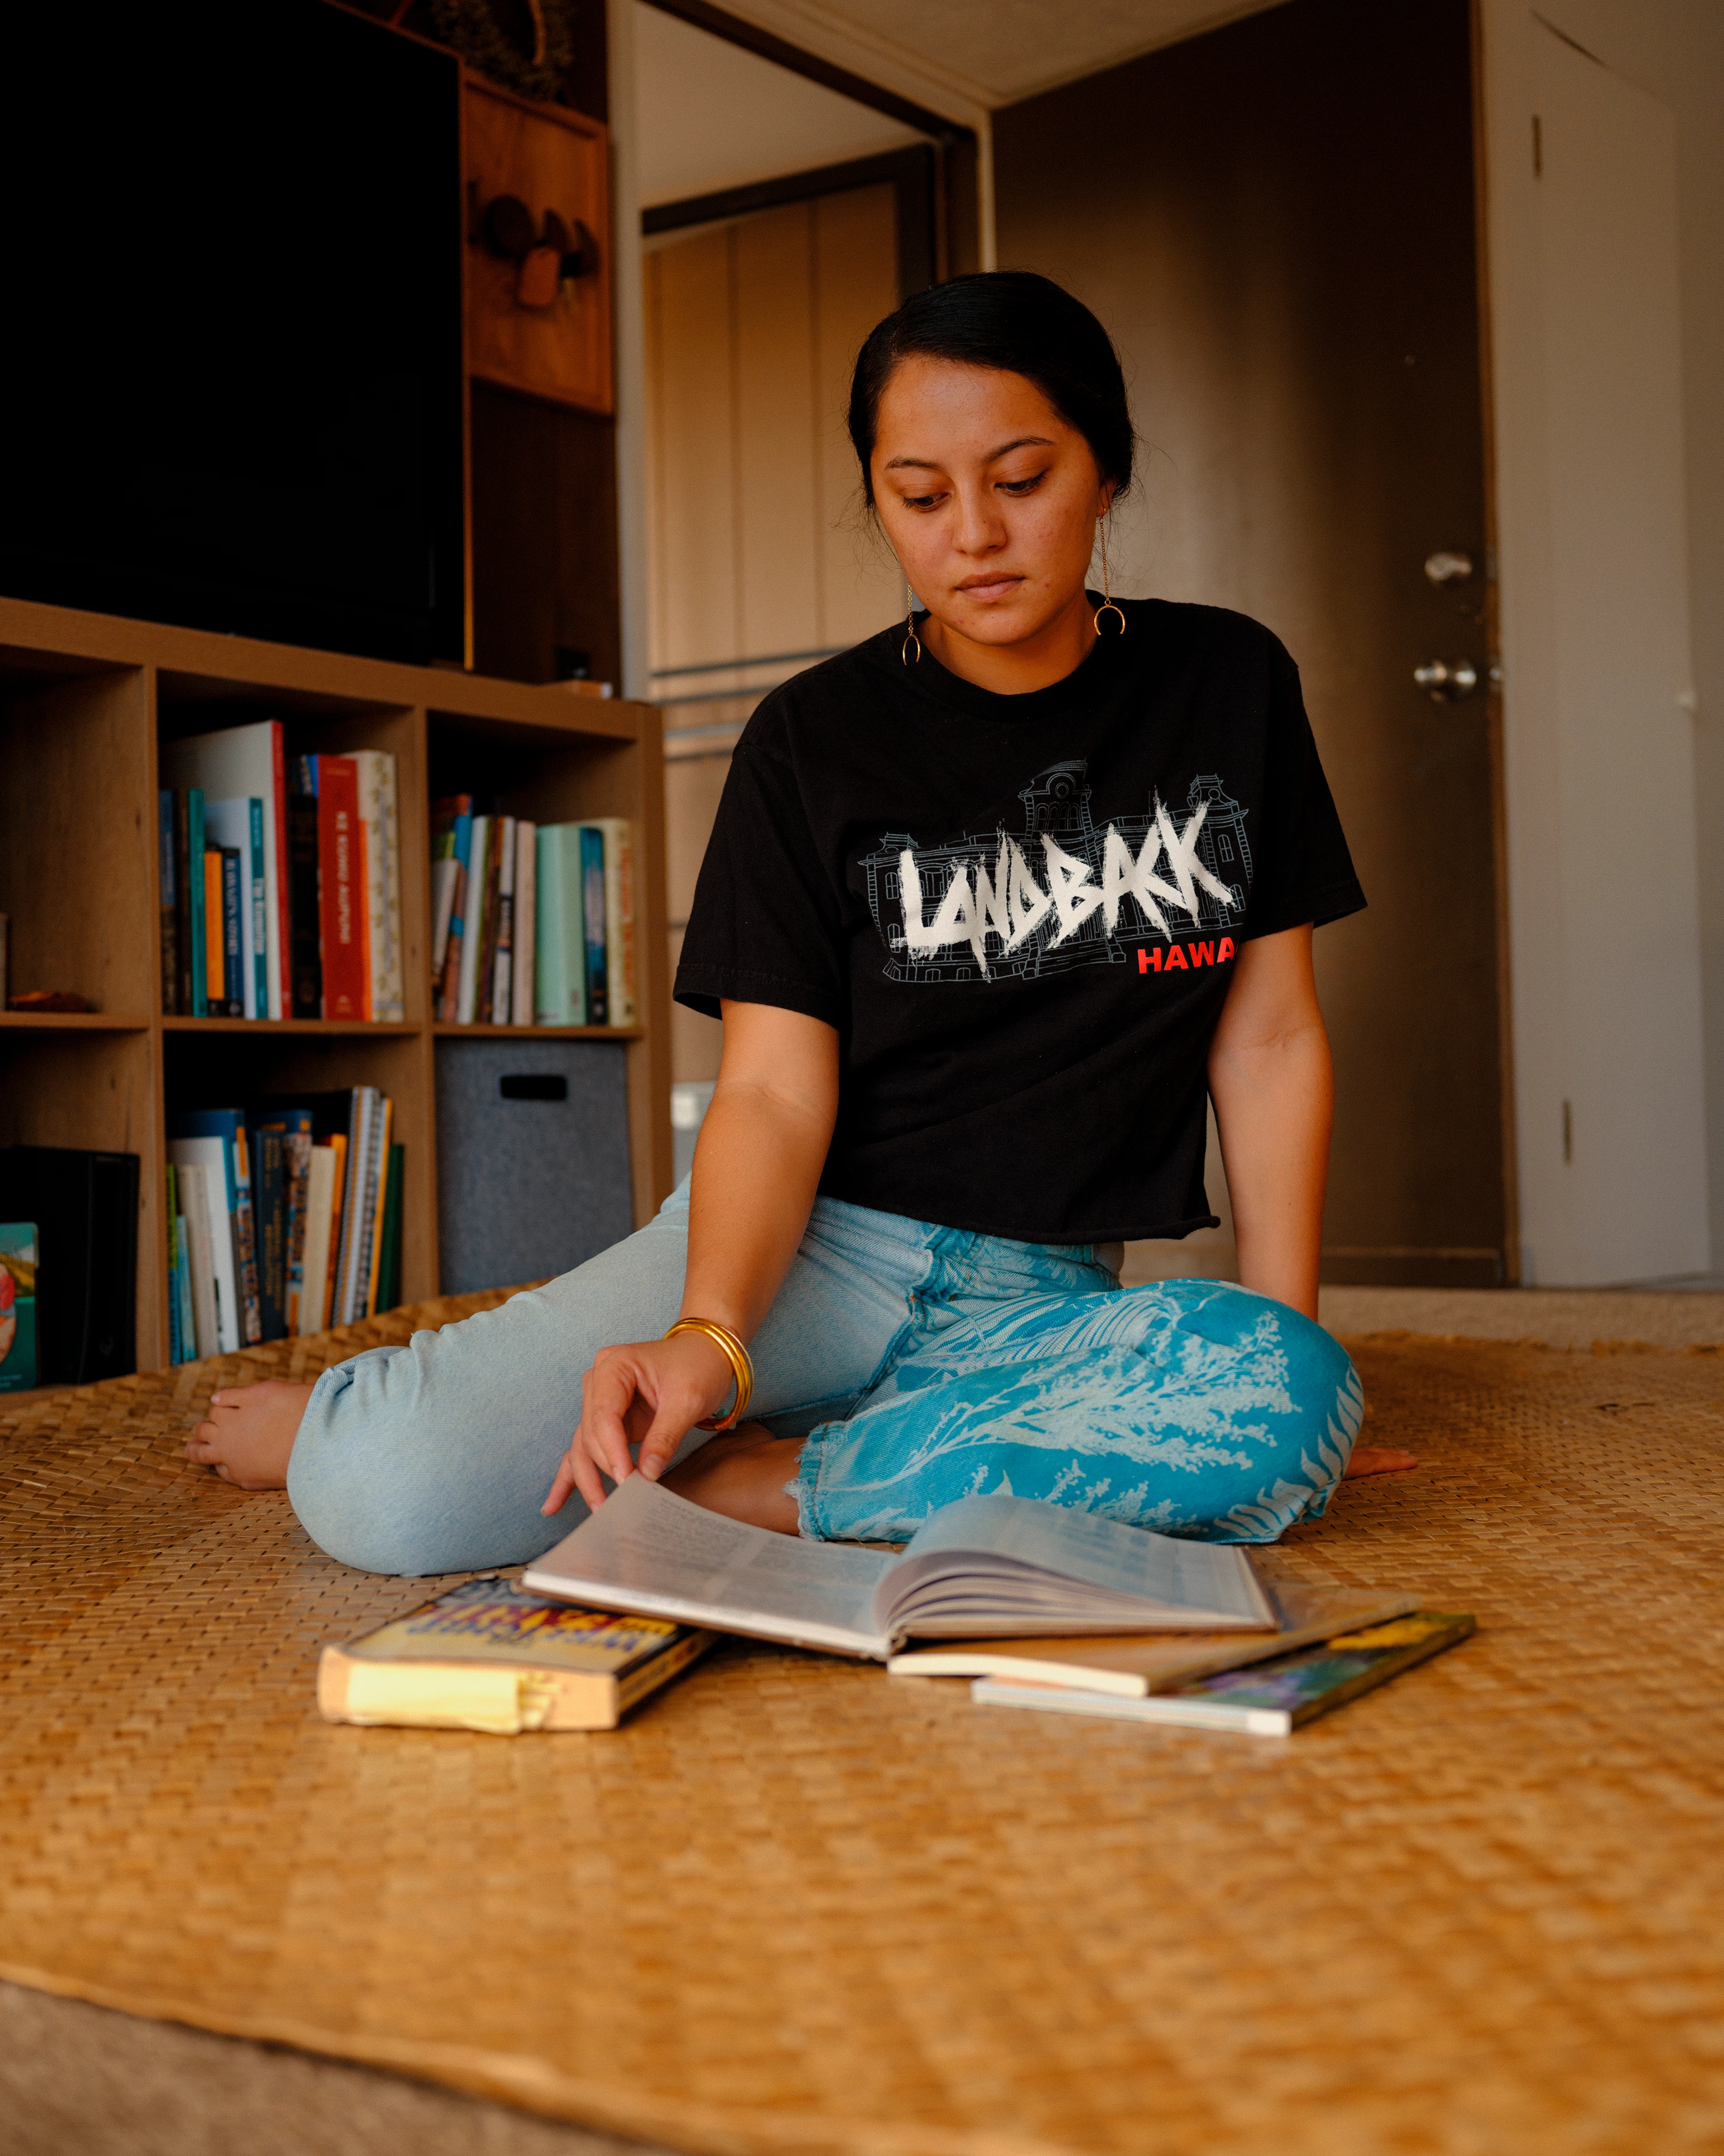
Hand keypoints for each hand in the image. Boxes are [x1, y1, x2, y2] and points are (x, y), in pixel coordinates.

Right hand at [542, 1327, 737, 1515]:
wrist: (707, 1355)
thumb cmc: (699, 1367)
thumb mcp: (688, 1400)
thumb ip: (665, 1436)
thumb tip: (647, 1474)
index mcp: (614, 1366)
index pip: (604, 1416)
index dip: (613, 1451)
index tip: (628, 1480)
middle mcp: (598, 1382)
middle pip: (591, 1434)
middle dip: (606, 1469)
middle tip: (624, 1502)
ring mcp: (598, 1402)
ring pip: (583, 1446)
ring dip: (588, 1479)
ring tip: (598, 1511)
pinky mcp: (606, 1421)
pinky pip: (583, 1449)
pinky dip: (570, 1477)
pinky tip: (553, 1506)